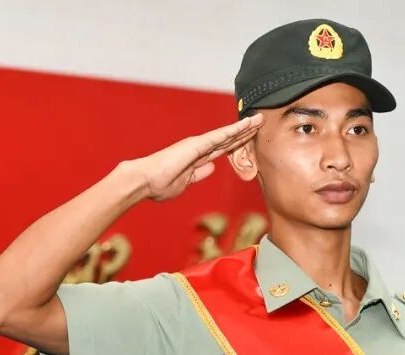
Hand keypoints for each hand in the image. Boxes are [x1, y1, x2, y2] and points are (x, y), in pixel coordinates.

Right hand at [133, 114, 262, 201]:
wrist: (143, 182)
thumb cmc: (157, 185)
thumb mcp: (184, 183)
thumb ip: (198, 175)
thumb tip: (211, 168)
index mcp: (197, 159)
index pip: (222, 149)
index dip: (237, 143)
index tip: (250, 138)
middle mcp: (199, 148)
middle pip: (228, 139)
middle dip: (245, 132)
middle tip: (260, 122)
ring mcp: (198, 145)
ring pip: (227, 135)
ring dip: (244, 127)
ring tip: (259, 119)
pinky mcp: (196, 144)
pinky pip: (219, 136)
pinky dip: (234, 130)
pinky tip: (246, 124)